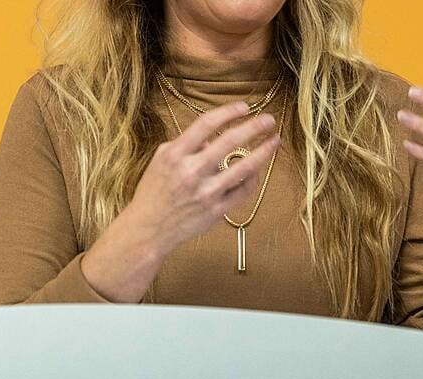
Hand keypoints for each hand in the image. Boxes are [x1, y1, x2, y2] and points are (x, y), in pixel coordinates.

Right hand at [128, 101, 279, 254]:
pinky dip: (253, 178)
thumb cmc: (153, 192)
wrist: (148, 228)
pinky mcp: (216, 211)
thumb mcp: (161, 160)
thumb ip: (186, 145)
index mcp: (175, 155)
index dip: (228, 112)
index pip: (206, 124)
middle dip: (253, 127)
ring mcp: (206, 192)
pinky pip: (243, 191)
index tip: (244, 106)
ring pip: (244, 168)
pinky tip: (258, 170)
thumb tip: (210, 138)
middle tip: (269, 120)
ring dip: (264, 152)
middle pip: (229, 141)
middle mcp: (191, 172)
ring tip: (275, 141)